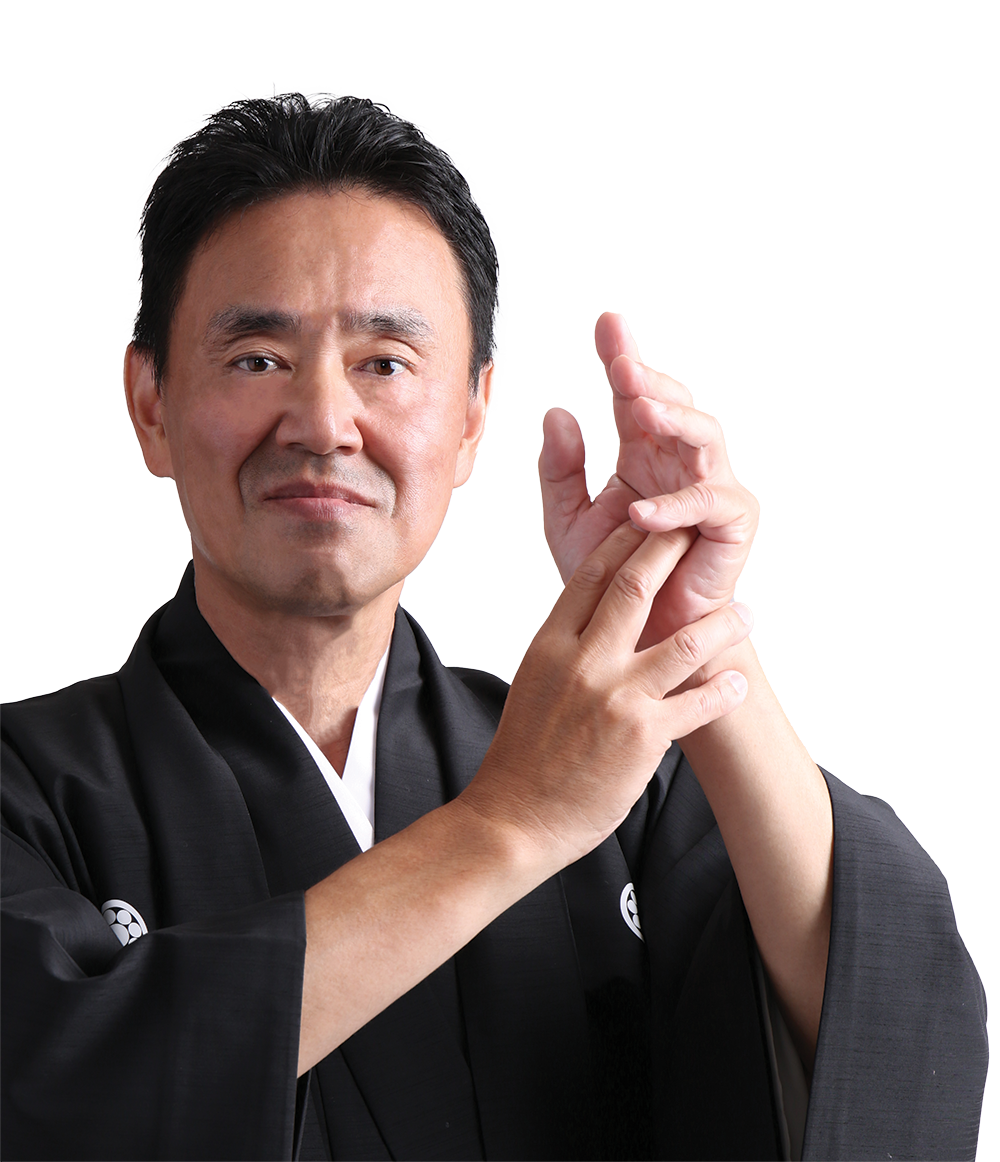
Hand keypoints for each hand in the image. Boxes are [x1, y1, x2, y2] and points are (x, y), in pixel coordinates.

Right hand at [463, 521, 752, 867]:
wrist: (514, 817)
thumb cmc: (522, 756)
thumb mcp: (534, 684)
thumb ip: (567, 650)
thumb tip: (596, 624)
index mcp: (551, 645)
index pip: (591, 576)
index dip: (625, 542)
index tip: (648, 523)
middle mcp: (584, 662)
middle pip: (637, 587)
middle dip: (673, 551)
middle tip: (698, 531)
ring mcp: (616, 697)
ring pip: (685, 642)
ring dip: (722, 623)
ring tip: (743, 614)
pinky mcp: (645, 736)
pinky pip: (699, 704)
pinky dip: (723, 690)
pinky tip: (737, 683)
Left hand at [539, 311, 759, 647]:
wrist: (637, 639)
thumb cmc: (609, 581)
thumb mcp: (568, 522)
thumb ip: (559, 472)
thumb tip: (557, 414)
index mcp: (640, 453)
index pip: (632, 397)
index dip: (622, 357)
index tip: (606, 322)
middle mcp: (678, 462)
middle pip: (673, 403)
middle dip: (650, 379)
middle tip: (622, 367)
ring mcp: (709, 487)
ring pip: (704, 435)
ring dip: (675, 419)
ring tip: (641, 411)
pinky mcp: (732, 522)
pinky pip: (710, 501)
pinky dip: (677, 504)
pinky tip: (641, 510)